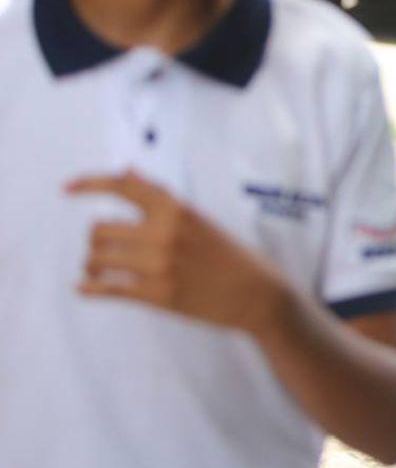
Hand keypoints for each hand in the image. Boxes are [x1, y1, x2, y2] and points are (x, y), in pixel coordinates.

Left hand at [67, 171, 287, 335]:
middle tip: (104, 248)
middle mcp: (164, 233)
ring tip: (101, 268)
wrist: (256, 293)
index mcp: (176, 209)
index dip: (89, 184)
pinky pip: (108, 289)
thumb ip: (159, 196)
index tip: (67, 188)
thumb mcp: (196, 218)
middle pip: (99, 230)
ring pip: (98, 259)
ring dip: (93, 264)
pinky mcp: (157, 295)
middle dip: (95, 241)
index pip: (122, 187)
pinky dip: (89, 288)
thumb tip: (128, 172)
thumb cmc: (229, 254)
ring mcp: (159, 266)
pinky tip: (84, 287)